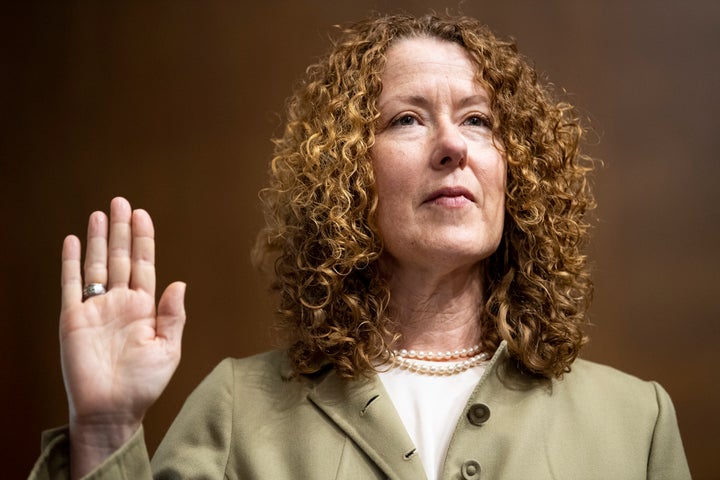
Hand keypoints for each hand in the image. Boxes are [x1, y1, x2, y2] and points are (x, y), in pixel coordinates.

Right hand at [59, 197, 185, 476]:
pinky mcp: (72, 319)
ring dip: (98, 239)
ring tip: (101, 213)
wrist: (111, 411)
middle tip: (122, 202)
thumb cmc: (143, 384)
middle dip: (121, 230)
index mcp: (144, 308)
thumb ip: (173, 315)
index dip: (143, 240)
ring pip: (96, 264)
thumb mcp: (167, 349)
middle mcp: (120, 303)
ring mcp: (95, 308)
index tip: (143, 215)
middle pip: (120, 257)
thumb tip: (180, 282)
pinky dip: (71, 262)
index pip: (144, 264)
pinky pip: (71, 284)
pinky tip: (74, 240)